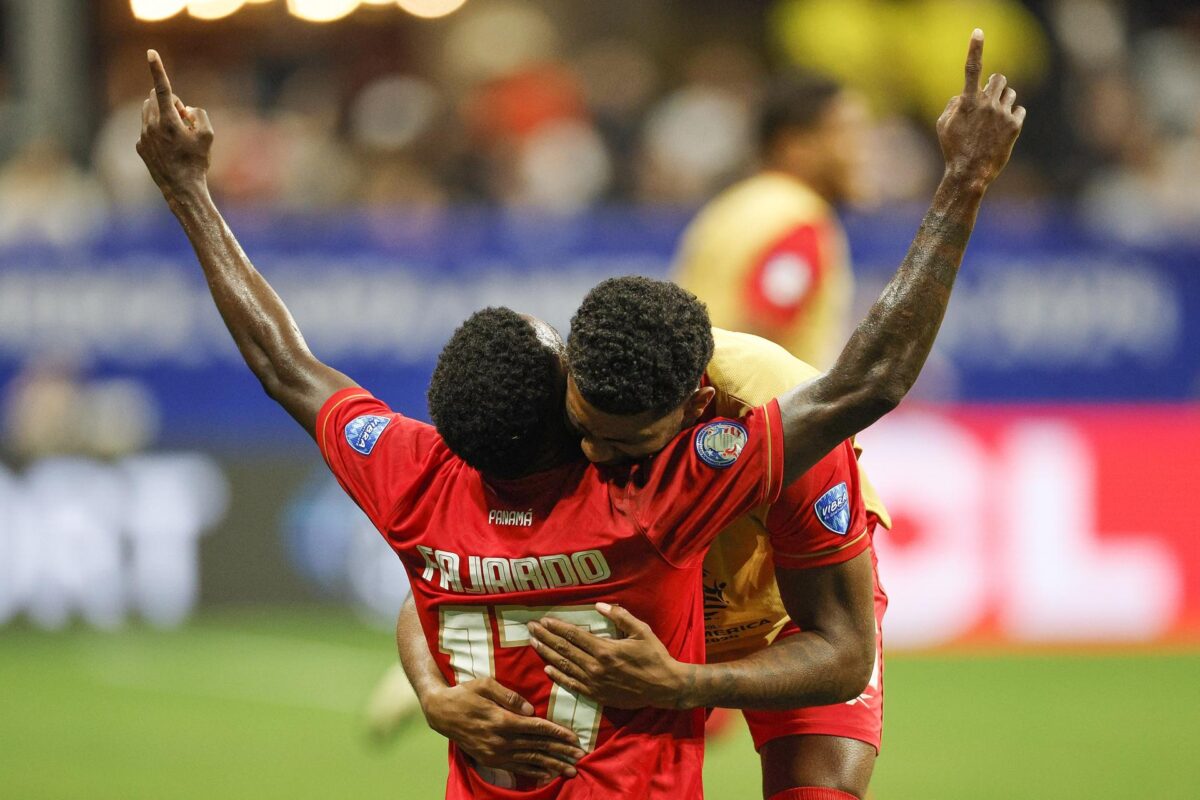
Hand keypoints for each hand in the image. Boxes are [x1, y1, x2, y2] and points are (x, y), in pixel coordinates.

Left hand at [136, 50, 213, 199]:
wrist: (182, 189)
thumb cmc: (198, 163)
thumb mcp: (208, 136)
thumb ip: (199, 114)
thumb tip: (187, 110)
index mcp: (168, 122)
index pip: (163, 89)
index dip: (158, 69)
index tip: (151, 52)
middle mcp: (151, 126)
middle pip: (155, 98)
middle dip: (170, 102)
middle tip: (185, 120)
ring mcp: (143, 136)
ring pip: (148, 111)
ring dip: (162, 114)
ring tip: (177, 134)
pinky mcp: (140, 146)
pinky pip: (147, 128)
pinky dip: (158, 130)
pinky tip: (169, 148)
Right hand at [421, 676, 584, 780]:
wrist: (441, 712)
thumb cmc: (465, 693)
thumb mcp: (485, 685)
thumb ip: (509, 696)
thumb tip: (531, 708)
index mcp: (502, 720)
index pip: (536, 728)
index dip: (557, 733)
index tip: (574, 738)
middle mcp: (500, 740)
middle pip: (537, 747)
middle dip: (561, 752)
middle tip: (581, 756)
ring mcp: (495, 753)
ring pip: (530, 760)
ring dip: (552, 766)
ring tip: (570, 770)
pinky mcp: (491, 759)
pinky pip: (516, 768)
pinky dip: (534, 772)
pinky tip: (548, 775)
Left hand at [528, 602, 690, 709]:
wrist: (665, 687)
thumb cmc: (655, 656)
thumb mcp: (641, 631)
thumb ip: (620, 617)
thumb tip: (599, 605)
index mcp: (606, 650)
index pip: (575, 636)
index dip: (557, 628)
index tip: (544, 620)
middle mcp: (596, 667)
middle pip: (565, 649)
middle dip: (546, 637)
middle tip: (530, 628)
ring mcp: (595, 683)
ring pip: (565, 666)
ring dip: (547, 654)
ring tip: (533, 643)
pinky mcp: (597, 695)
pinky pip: (573, 685)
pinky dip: (558, 677)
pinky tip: (547, 669)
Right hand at [936, 29, 1025, 190]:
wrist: (970, 173)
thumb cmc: (953, 149)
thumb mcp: (943, 126)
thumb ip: (953, 104)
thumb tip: (964, 95)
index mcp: (968, 102)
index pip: (972, 69)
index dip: (975, 49)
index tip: (978, 32)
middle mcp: (987, 104)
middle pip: (999, 78)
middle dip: (996, 85)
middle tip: (990, 98)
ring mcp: (1003, 113)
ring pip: (1011, 93)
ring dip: (1004, 101)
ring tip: (994, 120)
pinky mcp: (1015, 125)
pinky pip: (1019, 109)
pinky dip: (1012, 116)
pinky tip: (1002, 130)